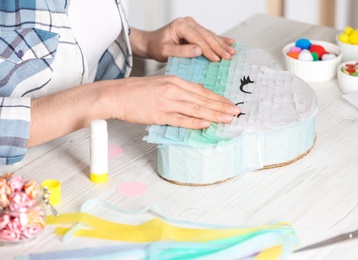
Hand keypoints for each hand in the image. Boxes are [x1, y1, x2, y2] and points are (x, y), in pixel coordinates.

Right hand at [109, 75, 240, 128]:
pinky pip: (180, 119)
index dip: (218, 98)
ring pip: (196, 108)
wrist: (116, 94)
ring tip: (228, 119)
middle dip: (222, 106)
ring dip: (214, 114)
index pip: (202, 90)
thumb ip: (179, 88)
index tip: (230, 104)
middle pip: (203, 99)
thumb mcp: (161, 83)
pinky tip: (206, 124)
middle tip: (236, 112)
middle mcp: (174, 89)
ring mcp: (167, 102)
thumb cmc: (136, 90)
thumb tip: (197, 92)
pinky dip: (194, 122)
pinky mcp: (159, 114)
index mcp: (175, 81)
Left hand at [131, 17, 235, 61]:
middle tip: (229, 57)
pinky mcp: (196, 30)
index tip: (217, 60)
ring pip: (210, 35)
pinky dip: (220, 40)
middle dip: (219, 47)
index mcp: (181, 25)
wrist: (152, 43)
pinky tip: (230, 42)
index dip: (208, 50)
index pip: (198, 39)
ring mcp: (193, 25)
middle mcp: (188, 22)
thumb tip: (198, 51)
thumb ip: (181, 51)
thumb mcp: (166, 52)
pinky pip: (209, 35)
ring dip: (222, 44)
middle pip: (207, 36)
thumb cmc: (157, 47)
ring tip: (232, 52)